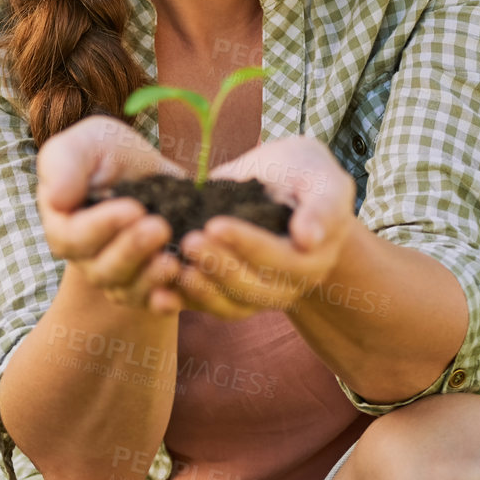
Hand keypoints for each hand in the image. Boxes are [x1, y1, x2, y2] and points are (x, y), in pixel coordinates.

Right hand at [37, 115, 187, 315]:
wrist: (151, 170)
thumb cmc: (111, 153)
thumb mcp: (88, 142)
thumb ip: (64, 163)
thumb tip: (56, 199)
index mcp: (63, 225)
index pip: (72, 239)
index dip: (101, 228)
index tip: (134, 208)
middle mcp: (87, 258)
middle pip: (101, 270)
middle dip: (131, 251)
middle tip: (160, 227)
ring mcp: (118, 275)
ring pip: (127, 290)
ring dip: (149, 277)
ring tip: (172, 258)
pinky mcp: (148, 284)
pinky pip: (152, 303)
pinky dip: (165, 300)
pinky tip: (181, 281)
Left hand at [173, 135, 356, 320]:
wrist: (282, 182)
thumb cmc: (303, 172)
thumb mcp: (322, 177)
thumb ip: (321, 206)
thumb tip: (309, 239)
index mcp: (313, 260)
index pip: (281, 260)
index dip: (248, 245)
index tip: (215, 224)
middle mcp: (287, 286)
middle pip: (253, 289)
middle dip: (218, 267)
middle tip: (187, 242)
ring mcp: (258, 294)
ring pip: (230, 305)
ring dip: (199, 290)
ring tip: (169, 267)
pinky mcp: (229, 294)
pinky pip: (207, 307)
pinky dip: (182, 302)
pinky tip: (157, 294)